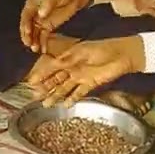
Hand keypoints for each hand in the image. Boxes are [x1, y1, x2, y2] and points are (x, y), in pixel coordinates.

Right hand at [19, 0, 89, 52]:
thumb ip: (48, 3)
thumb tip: (40, 14)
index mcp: (33, 2)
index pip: (26, 14)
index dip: (25, 23)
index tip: (28, 31)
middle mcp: (34, 12)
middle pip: (28, 25)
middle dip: (27, 35)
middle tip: (29, 43)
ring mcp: (40, 20)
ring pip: (34, 32)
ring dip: (34, 41)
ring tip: (35, 49)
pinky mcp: (47, 26)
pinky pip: (43, 36)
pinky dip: (42, 43)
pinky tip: (43, 50)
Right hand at [30, 37, 144, 106]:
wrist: (122, 54)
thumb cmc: (102, 48)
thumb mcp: (81, 51)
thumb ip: (67, 60)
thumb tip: (51, 64)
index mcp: (69, 57)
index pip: (52, 67)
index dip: (42, 74)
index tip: (32, 82)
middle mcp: (73, 68)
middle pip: (56, 79)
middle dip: (46, 87)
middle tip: (35, 96)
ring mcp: (81, 77)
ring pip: (65, 88)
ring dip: (55, 95)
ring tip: (46, 104)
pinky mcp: (91, 84)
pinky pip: (79, 93)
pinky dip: (72, 98)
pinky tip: (64, 105)